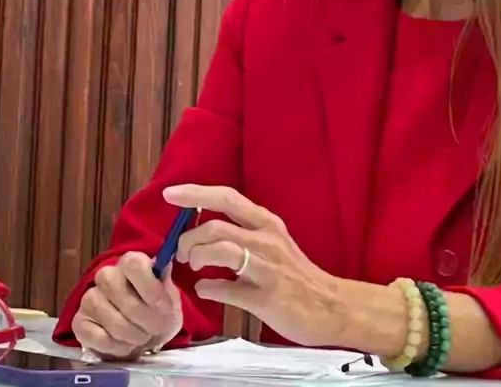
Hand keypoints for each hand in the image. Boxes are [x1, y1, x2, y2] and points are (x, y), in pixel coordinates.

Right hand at [71, 251, 182, 359]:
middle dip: (143, 316)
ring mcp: (89, 298)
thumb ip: (166, 284)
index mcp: (130, 262)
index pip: (134, 264)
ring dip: (132, 334)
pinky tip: (126, 346)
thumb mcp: (169, 297)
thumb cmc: (157, 309)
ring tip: (143, 338)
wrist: (143, 331)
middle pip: (118, 290)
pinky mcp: (79, 322)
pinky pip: (95, 336)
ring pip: (109, 316)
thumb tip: (164, 267)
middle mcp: (105, 275)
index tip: (163, 309)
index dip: (151, 289)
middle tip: (156, 328)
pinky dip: (116, 346)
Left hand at [165, 184, 341, 346]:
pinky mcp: (265, 297)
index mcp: (267, 223)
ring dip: (197, 257)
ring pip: (220, 250)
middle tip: (182, 253)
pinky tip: (206, 290)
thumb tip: (202, 239)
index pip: (226, 197)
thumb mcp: (273, 246)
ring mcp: (266, 268)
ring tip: (194, 267)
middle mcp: (267, 240)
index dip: (195, 193)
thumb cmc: (297, 277)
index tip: (169, 193)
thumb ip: (242, 237)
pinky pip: (225, 289)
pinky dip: (207, 289)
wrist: (331, 307)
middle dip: (188, 239)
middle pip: (214, 226)